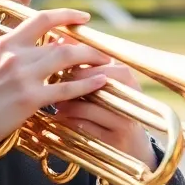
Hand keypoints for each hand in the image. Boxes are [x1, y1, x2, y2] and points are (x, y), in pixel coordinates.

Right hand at [0, 9, 113, 173]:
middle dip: (88, 45)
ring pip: (68, 59)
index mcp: (4, 44)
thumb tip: (47, 44)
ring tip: (106, 63)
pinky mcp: (30, 98)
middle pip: (62, 42)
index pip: (40, 18)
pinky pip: (68, 88)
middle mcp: (14, 55)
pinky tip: (101, 81)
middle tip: (103, 50)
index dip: (66, 15)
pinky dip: (88, 84)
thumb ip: (16, 54)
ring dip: (92, 59)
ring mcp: (23, 76)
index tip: (84, 17)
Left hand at [51, 46, 157, 171]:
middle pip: (97, 84)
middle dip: (72, 85)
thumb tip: (61, 36)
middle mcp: (130, 98)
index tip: (61, 68)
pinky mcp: (115, 140)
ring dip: (67, 105)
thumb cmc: (110, 110)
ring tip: (56, 104)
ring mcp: (125, 120)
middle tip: (54, 85)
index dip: (80, 65)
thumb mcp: (103, 85)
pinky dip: (70, 122)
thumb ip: (83, 63)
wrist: (131, 148)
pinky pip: (86, 128)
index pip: (103, 65)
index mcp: (128, 79)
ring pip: (89, 107)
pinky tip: (61, 119)